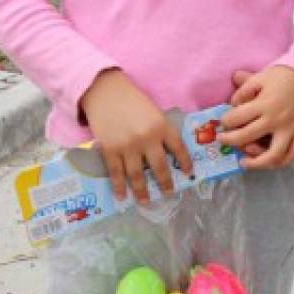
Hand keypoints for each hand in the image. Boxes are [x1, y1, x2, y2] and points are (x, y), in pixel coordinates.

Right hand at [79, 69, 193, 204]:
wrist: (105, 92)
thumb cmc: (132, 100)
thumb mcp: (153, 112)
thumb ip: (160, 131)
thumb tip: (165, 153)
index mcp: (162, 126)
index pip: (178, 148)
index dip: (185, 162)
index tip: (188, 173)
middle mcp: (147, 138)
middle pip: (159, 167)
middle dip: (165, 183)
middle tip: (169, 194)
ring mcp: (128, 146)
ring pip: (137, 175)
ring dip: (142, 191)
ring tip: (146, 202)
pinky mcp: (110, 149)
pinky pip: (116, 173)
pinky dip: (119, 186)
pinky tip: (122, 196)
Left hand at [219, 65, 293, 169]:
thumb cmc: (282, 77)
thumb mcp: (260, 77)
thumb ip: (244, 89)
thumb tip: (231, 103)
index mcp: (265, 104)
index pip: (237, 118)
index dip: (225, 121)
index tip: (223, 122)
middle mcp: (277, 120)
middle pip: (247, 137)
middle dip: (229, 140)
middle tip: (222, 140)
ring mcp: (291, 130)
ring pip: (272, 156)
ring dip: (255, 163)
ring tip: (244, 162)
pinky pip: (292, 156)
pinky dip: (279, 163)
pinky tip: (267, 162)